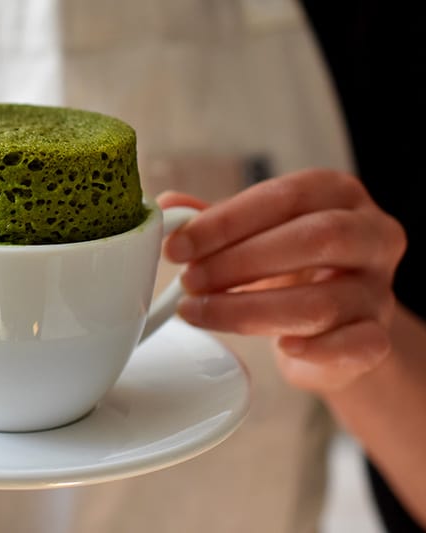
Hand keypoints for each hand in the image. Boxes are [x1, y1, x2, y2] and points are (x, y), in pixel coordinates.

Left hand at [158, 169, 406, 392]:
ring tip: (200, 313)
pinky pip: (359, 345)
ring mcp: (379, 289)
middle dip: (239, 263)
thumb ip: (215, 221)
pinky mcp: (380, 337)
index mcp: (336, 194)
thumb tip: (167, 206)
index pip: (283, 197)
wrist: (335, 320)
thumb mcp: (254, 234)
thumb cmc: (290, 266)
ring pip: (323, 300)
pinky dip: (318, 349)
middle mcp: (371, 235)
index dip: (226, 222)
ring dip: (249, 310)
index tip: (178, 246)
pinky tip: (282, 347)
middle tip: (189, 281)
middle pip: (315, 240)